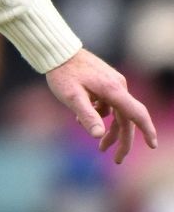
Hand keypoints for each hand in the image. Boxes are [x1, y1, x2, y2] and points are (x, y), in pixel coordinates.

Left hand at [46, 49, 158, 164]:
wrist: (58, 52)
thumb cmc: (62, 73)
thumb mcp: (71, 97)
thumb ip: (87, 115)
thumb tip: (99, 135)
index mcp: (113, 90)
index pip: (136, 113)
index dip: (147, 130)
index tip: (152, 145)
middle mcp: (118, 87)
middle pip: (126, 119)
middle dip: (122, 141)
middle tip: (117, 160)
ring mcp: (113, 84)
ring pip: (117, 113)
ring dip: (109, 130)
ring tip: (100, 147)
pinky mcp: (106, 82)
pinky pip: (108, 105)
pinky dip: (99, 115)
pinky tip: (81, 120)